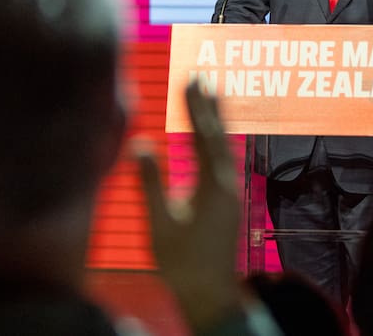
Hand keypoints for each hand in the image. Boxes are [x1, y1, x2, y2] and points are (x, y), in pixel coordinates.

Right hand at [135, 82, 241, 332]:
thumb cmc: (181, 263)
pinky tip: (210, 138)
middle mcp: (227, 184)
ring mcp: (231, 193)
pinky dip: (216, 141)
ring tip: (210, 96)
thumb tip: (141, 144)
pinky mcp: (229, 202)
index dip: (195, 107)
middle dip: (208, 106)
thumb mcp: (159, 223)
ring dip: (215, 121)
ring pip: (224, 148)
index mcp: (212, 186)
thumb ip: (150, 182)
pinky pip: (224, 161)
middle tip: (202, 77)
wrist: (209, 295)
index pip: (202, 136)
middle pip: (218, 136)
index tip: (190, 80)